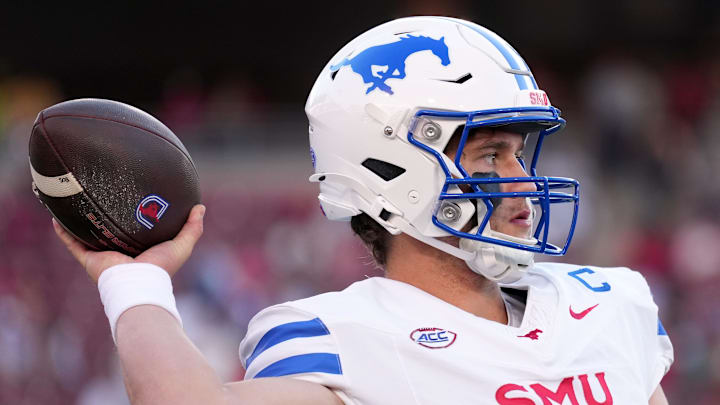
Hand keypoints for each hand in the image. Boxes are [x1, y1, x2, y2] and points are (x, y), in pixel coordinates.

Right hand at [53, 204, 205, 281]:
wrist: (139, 284)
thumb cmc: (161, 267)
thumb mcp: (182, 245)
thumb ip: (192, 228)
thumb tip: (200, 207)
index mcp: (140, 249)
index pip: (135, 230)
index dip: (132, 216)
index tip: (131, 197)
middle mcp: (120, 251)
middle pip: (109, 231)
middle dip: (103, 217)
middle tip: (99, 194)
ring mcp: (103, 255)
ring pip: (88, 235)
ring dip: (79, 222)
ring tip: (73, 202)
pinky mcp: (90, 260)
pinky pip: (72, 243)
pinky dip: (63, 232)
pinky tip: (56, 218)